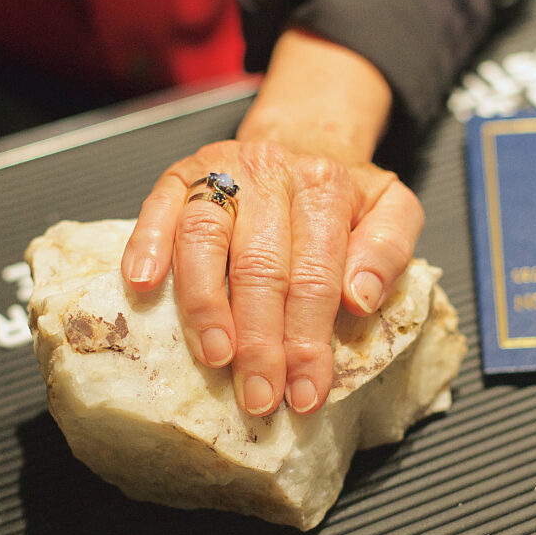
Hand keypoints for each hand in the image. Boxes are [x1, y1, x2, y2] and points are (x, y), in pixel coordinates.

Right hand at [121, 138, 422, 416]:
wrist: (303, 139)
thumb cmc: (343, 194)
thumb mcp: (392, 210)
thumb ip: (388, 250)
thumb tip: (360, 297)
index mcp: (325, 187)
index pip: (316, 274)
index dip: (308, 339)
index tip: (305, 392)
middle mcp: (270, 175)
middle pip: (260, 266)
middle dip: (259, 341)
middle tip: (258, 395)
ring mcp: (221, 171)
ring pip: (205, 239)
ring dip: (205, 305)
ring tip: (214, 357)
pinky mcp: (180, 174)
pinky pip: (159, 206)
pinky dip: (146, 244)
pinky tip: (143, 283)